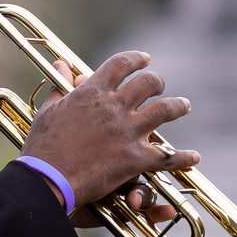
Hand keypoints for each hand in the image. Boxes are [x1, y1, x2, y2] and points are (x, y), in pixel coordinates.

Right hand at [18, 50, 200, 209]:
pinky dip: (182, 157)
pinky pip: (166, 157)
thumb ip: (61, 86)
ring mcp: (127, 132)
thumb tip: (62, 66)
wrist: (46, 178)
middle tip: (160, 85)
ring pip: (165, 110)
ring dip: (178, 106)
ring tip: (184, 105)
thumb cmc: (42, 146)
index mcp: (92, 93)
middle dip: (157, 81)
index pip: (120, 64)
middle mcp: (114, 107)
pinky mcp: (134, 159)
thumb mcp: (48, 110)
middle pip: (148, 82)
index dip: (136, 58)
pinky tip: (194, 156)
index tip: (144, 59)